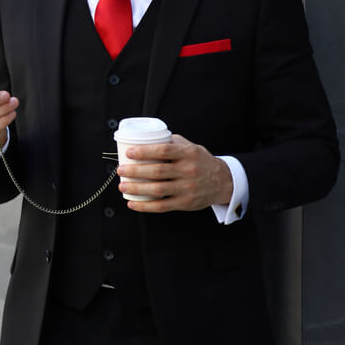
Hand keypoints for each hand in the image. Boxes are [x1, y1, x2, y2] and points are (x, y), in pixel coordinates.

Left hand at [116, 135, 232, 212]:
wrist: (224, 182)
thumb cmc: (201, 162)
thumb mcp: (191, 147)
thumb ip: (172, 142)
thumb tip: (147, 138)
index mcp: (188, 154)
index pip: (164, 151)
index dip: (145, 151)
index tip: (129, 152)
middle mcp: (188, 171)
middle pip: (157, 171)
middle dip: (135, 171)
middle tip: (121, 170)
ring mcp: (187, 188)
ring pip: (157, 189)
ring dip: (136, 189)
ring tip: (122, 186)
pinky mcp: (185, 203)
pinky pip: (162, 206)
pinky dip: (145, 206)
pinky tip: (132, 203)